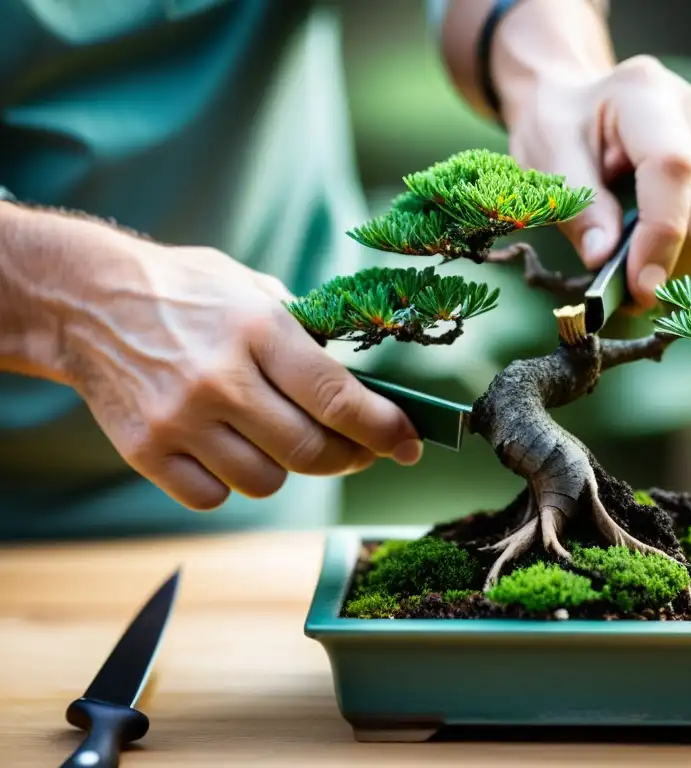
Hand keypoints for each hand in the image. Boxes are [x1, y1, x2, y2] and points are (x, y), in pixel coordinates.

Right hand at [54, 220, 421, 510]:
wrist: (85, 301)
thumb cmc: (185, 293)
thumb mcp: (252, 289)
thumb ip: (304, 337)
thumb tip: (360, 389)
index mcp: (257, 329)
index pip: (337, 397)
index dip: (384, 428)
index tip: (409, 444)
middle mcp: (220, 378)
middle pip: (311, 450)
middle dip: (348, 456)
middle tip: (356, 449)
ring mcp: (180, 419)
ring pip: (266, 481)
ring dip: (284, 467)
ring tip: (273, 437)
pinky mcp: (146, 451)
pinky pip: (214, 497)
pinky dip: (230, 483)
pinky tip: (225, 450)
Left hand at [502, 55, 690, 307]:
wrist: (589, 108)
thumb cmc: (565, 133)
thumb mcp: (548, 158)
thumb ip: (577, 205)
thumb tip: (603, 257)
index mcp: (645, 93)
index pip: (674, 168)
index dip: (660, 236)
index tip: (637, 287)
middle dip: (667, 266)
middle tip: (625, 282)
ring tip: (651, 259)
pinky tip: (681, 250)